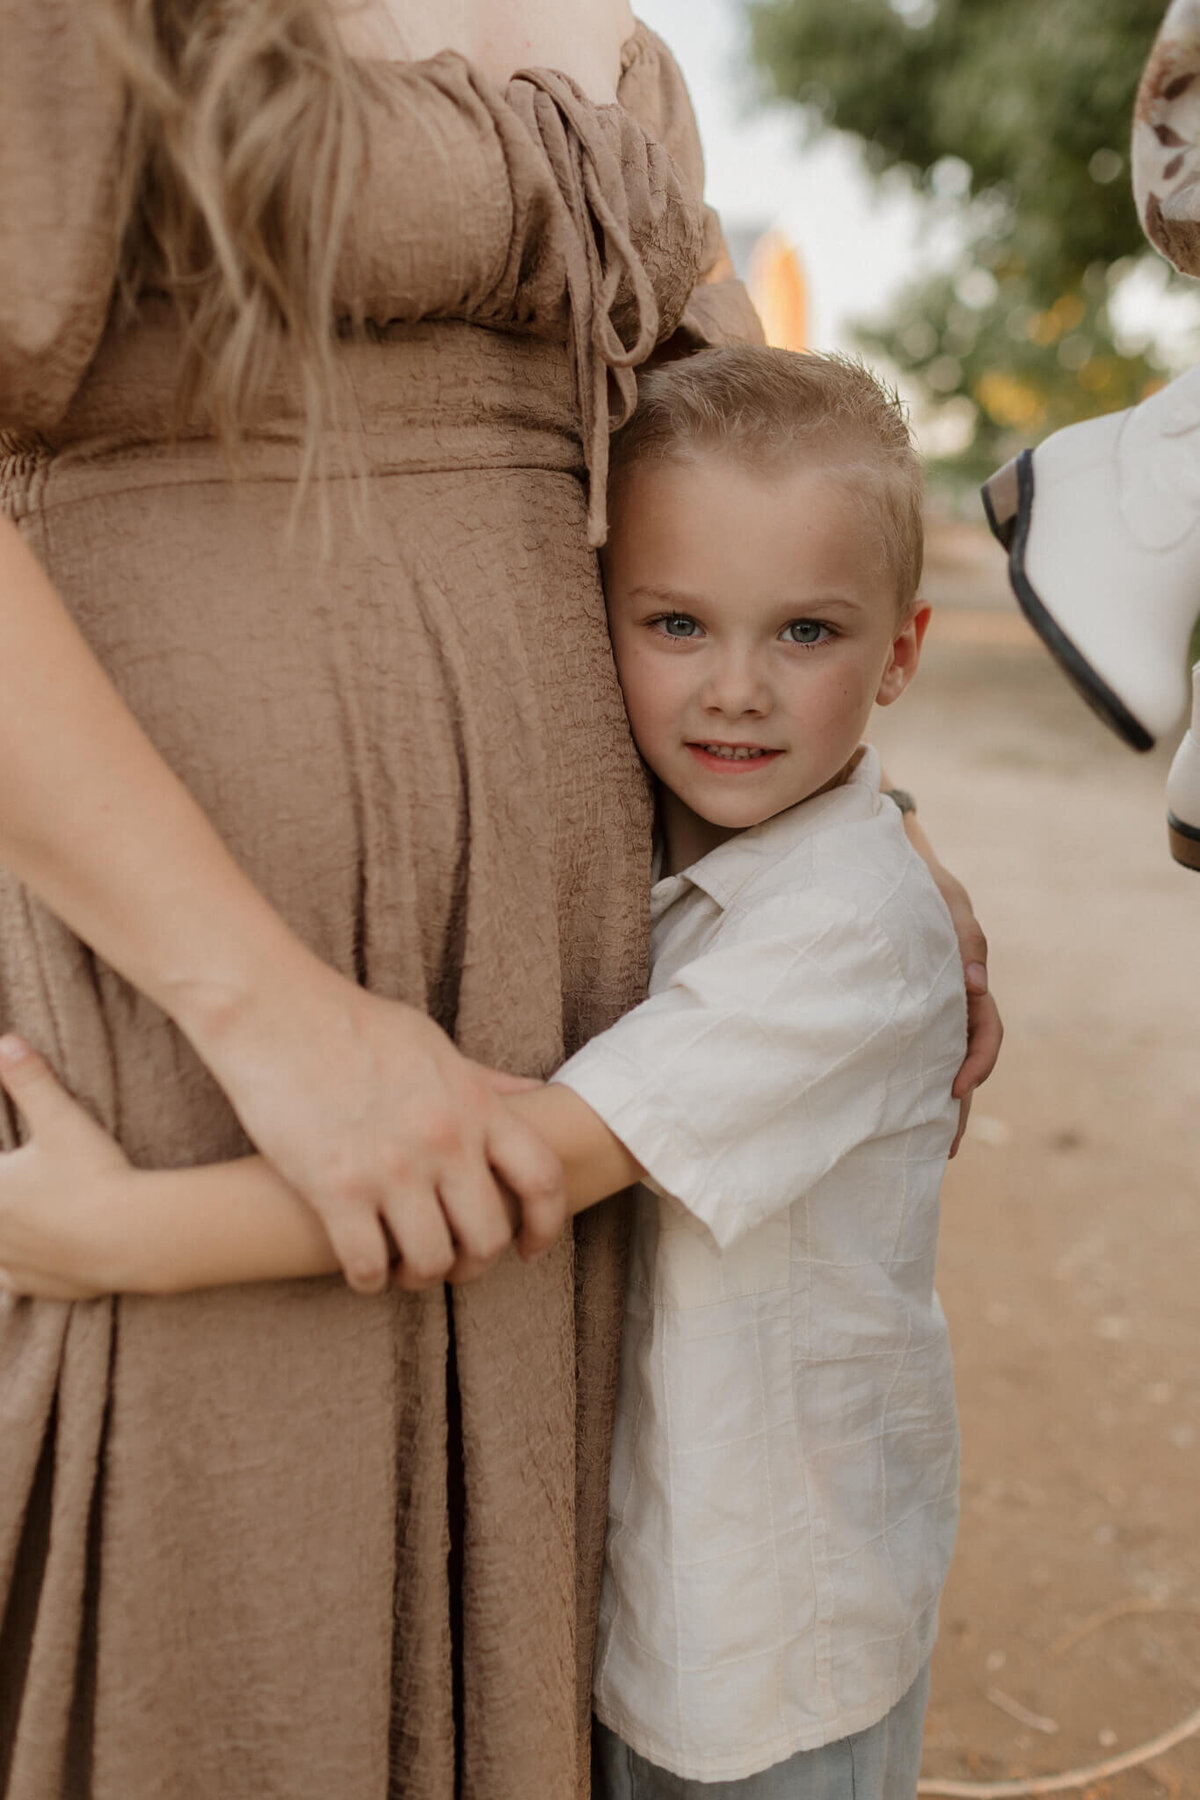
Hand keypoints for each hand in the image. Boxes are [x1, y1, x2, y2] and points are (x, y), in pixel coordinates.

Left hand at [0, 1036, 128, 1299]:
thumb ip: (28, 1080)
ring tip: (16, 1218)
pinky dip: (12, 1267)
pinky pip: (9, 1279)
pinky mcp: (33, 1285)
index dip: (0, 1167)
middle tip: (15, 1182)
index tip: (6, 1160)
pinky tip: (24, 1256)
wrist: (132, 1236)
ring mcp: (9, 1262)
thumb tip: (6, 1041)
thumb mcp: (62, 1120)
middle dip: (2, 1193)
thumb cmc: (94, 1175)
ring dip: (2, 1233)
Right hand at [188, 960, 566, 1293]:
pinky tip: (361, 1268)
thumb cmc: (354, 1024)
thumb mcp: (434, 1044)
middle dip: (475, 1263)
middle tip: (451, 1262)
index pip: (541, 1178)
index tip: (529, 1249)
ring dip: (420, 1275)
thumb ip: (484, 1082)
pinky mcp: (335, 1190)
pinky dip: (368, 1279)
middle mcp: (443, 1140)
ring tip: (402, 1266)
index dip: (546, 1226)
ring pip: (431, 1261)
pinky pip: (367, 1266)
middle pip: (488, 1236)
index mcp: (474, 1104)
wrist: (275, 1012)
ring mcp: (391, 1168)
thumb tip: (535, 1094)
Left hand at [893, 803, 1003, 1155]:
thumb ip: (962, 934)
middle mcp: (946, 1003)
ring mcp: (919, 1009)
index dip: (978, 1060)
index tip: (957, 1087)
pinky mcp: (889, 1011)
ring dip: (928, 1104)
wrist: (874, 865)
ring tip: (915, 1146)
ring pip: (929, 1063)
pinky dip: (897, 1079)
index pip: (985, 1030)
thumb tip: (973, 985)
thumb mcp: (945, 897)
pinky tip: (880, 1108)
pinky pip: (898, 1051)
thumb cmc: (916, 880)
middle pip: (960, 1061)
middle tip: (945, 1148)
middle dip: (957, 1107)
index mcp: (966, 982)